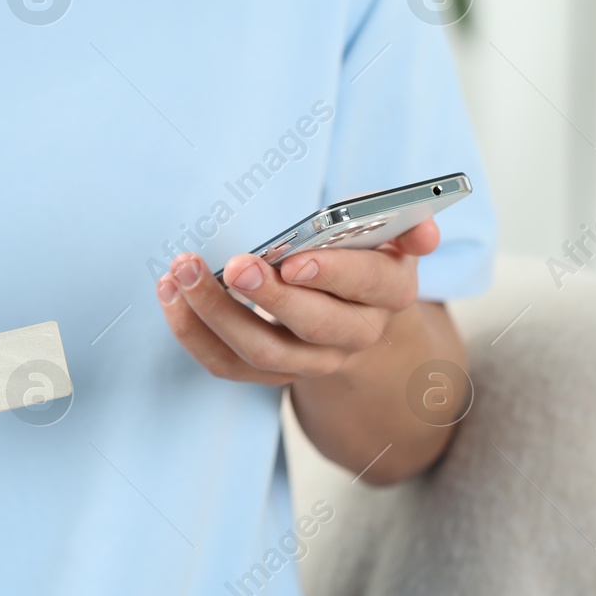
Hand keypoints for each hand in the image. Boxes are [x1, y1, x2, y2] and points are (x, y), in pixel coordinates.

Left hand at [155, 219, 439, 386]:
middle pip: (314, 327)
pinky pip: (228, 365)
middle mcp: (355, 336)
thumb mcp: (392, 236)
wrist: (359, 318)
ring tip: (183, 273)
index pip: (369, 285)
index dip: (333, 274)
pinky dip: (194, 334)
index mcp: (390, 294)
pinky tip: (171, 295)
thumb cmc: (366, 257)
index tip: (294, 260)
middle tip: (233, 266)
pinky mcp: (271, 372)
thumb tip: (424, 231)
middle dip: (271, 297)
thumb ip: (405, 223)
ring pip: (263, 351)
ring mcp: (312, 362)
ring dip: (217, 314)